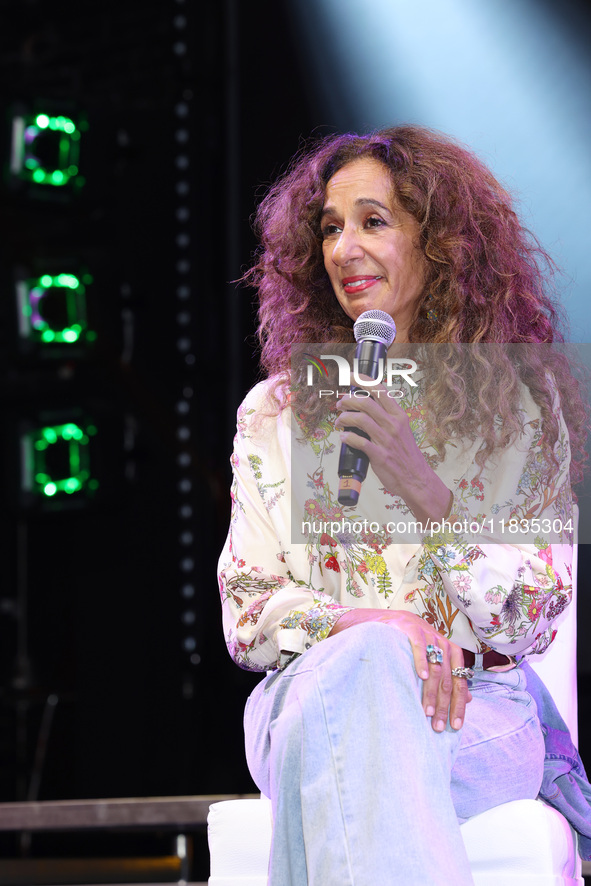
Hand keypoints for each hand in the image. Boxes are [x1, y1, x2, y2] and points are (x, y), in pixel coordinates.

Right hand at [329, 609, 471, 730]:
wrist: (401, 621)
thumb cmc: (422, 645)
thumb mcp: (439, 660)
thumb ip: (452, 678)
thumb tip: (469, 699)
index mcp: (454, 655)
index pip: (460, 684)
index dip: (458, 706)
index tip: (455, 726)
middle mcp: (445, 646)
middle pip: (448, 680)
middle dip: (444, 706)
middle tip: (438, 725)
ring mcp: (430, 637)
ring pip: (436, 668)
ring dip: (432, 692)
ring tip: (428, 711)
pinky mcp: (414, 630)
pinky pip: (420, 648)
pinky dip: (422, 662)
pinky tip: (421, 676)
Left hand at [335, 377, 451, 524]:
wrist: (417, 479)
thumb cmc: (406, 455)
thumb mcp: (401, 430)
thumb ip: (386, 419)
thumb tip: (364, 410)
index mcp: (399, 415)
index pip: (380, 390)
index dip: (363, 380)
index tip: (350, 377)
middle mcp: (393, 424)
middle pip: (365, 402)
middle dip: (347, 400)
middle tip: (340, 404)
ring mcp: (386, 439)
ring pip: (360, 419)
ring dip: (344, 418)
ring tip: (339, 421)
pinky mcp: (380, 455)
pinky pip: (359, 441)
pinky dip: (347, 438)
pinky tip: (343, 437)